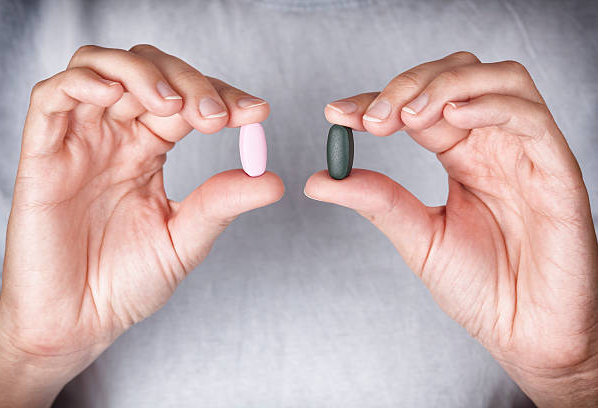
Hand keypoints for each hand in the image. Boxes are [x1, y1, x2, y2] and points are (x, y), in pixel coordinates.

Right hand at [0, 44, 282, 406]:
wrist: (79, 322)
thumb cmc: (126, 282)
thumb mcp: (184, 239)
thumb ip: (221, 204)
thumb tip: (273, 179)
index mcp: (148, 150)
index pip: (187, 99)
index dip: (222, 95)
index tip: (256, 113)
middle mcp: (115, 136)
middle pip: (149, 72)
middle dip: (189, 82)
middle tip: (215, 116)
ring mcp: (79, 141)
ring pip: (101, 67)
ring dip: (142, 73)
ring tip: (172, 105)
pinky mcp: (42, 155)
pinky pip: (52, 97)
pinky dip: (83, 82)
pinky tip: (115, 96)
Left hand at [305, 51, 597, 406]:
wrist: (526, 335)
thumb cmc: (482, 289)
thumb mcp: (418, 237)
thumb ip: (377, 200)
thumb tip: (319, 180)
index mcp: (462, 155)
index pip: (419, 105)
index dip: (378, 99)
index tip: (337, 113)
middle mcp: (493, 144)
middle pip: (458, 74)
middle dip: (410, 85)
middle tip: (374, 118)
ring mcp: (525, 152)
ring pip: (499, 79)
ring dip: (447, 84)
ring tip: (409, 116)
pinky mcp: (557, 170)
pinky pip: (531, 118)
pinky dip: (490, 105)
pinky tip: (453, 118)